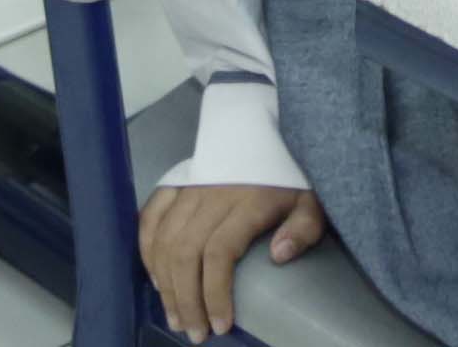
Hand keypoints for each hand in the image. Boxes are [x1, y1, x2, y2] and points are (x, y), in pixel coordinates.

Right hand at [140, 184, 331, 340]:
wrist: (269, 130)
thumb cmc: (291, 176)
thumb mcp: (311, 201)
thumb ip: (303, 229)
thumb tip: (279, 255)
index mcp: (247, 201)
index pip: (219, 253)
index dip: (214, 293)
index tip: (220, 325)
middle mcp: (212, 194)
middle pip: (186, 252)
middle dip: (186, 299)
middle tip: (194, 332)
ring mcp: (191, 187)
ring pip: (165, 239)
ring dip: (165, 283)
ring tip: (175, 316)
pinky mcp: (177, 182)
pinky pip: (151, 215)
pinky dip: (146, 249)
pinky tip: (155, 278)